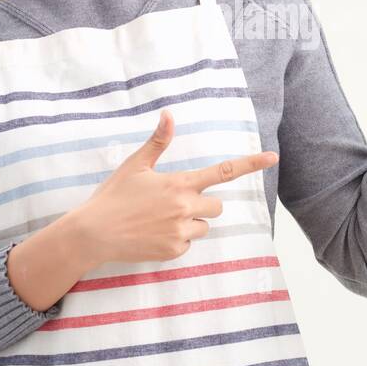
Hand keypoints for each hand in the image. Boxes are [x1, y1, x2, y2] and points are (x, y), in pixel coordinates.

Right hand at [71, 108, 279, 265]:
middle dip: (203, 204)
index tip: (273, 157)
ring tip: (159, 220)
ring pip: (203, 226)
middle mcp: (184, 207)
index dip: (251, 164)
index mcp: (179, 183)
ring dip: (190, 223)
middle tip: (175, 203)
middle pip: (217, 206)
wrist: (93, 233)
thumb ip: (158, 142)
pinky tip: (154, 234)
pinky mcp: (174, 250)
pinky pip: (188, 243)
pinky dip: (177, 239)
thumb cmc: (113, 196)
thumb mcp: (135, 166)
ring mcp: (181, 231)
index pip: (223, 172)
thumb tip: (169, 114)